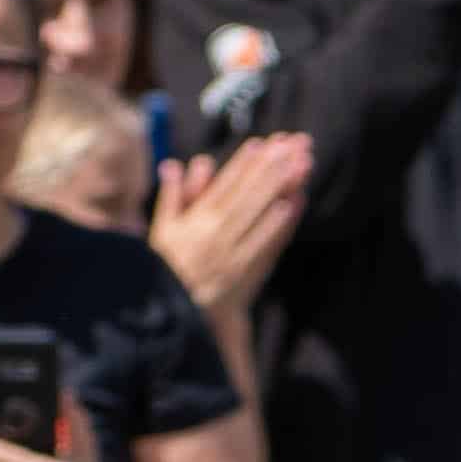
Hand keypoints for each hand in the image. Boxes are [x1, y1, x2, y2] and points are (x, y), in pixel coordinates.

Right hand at [151, 129, 306, 324]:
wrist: (176, 318)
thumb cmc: (169, 270)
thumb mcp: (162, 231)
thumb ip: (172, 196)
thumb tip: (175, 163)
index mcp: (195, 222)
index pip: (223, 186)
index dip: (242, 164)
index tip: (260, 143)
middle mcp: (215, 235)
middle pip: (247, 195)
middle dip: (269, 168)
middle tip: (291, 145)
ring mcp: (232, 254)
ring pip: (259, 215)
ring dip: (279, 188)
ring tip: (298, 165)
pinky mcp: (246, 274)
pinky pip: (265, 246)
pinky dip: (279, 225)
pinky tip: (294, 204)